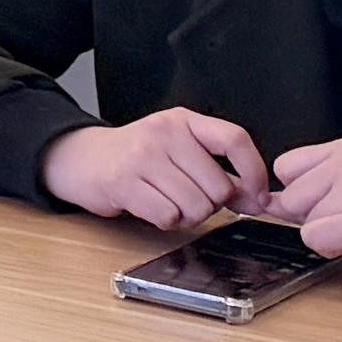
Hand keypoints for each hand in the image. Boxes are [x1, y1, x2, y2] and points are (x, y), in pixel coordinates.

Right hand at [40, 107, 271, 228]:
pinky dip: (166, 221)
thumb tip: (257, 200)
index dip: (255, 172)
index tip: (258, 196)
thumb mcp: (179, 149)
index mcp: (184, 121)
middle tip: (190, 198)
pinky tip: (152, 207)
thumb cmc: (138, 156)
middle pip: (218, 186)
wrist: (83, 158)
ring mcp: (142, 156)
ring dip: (188, 216)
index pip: (234, 139)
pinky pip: (168, 216)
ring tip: (169, 202)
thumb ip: (218, 171)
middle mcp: (164, 132)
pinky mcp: (123, 182)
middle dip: (212, 205)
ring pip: (196, 206)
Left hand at [272, 135, 341, 293]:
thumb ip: (324, 183)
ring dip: (328, 234)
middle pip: (290, 195)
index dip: (300, 193)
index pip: (287, 166)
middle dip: (313, 216)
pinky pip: (314, 238)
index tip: (327, 205)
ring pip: (302, 220)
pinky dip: (333, 248)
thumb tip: (268, 201)